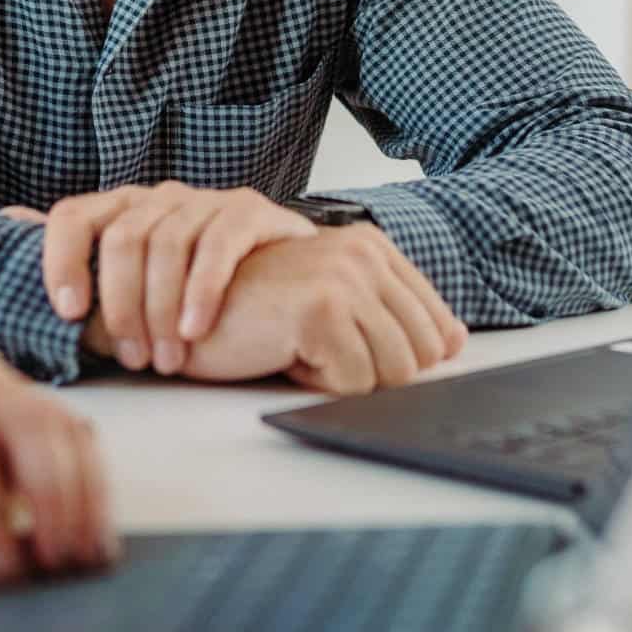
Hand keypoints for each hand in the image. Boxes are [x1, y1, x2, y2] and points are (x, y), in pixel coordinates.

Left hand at [0, 357, 115, 571]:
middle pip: (28, 426)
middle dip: (47, 498)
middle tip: (49, 561)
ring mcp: (17, 390)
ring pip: (64, 429)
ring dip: (82, 497)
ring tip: (82, 556)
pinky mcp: (47, 412)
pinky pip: (83, 442)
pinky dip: (96, 491)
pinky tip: (96, 539)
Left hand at [38, 183, 319, 374]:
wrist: (291, 291)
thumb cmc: (200, 296)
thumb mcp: (133, 288)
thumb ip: (78, 264)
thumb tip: (4, 225)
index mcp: (124, 211)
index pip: (73, 215)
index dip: (61, 260)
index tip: (66, 312)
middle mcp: (161, 198)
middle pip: (121, 238)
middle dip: (122, 305)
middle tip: (132, 357)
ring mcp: (206, 200)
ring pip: (166, 244)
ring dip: (161, 310)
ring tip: (166, 358)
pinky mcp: (250, 212)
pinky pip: (216, 245)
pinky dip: (200, 293)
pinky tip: (196, 331)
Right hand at [127, 225, 467, 393]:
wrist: (175, 308)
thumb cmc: (246, 312)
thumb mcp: (330, 307)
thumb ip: (391, 314)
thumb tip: (457, 341)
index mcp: (371, 248)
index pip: (438, 330)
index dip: (408, 362)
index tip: (361, 358)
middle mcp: (364, 254)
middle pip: (421, 358)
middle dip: (371, 375)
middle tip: (313, 354)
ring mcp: (345, 277)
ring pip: (393, 375)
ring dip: (340, 380)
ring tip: (293, 351)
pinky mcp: (322, 308)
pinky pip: (355, 384)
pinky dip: (314, 384)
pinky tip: (276, 354)